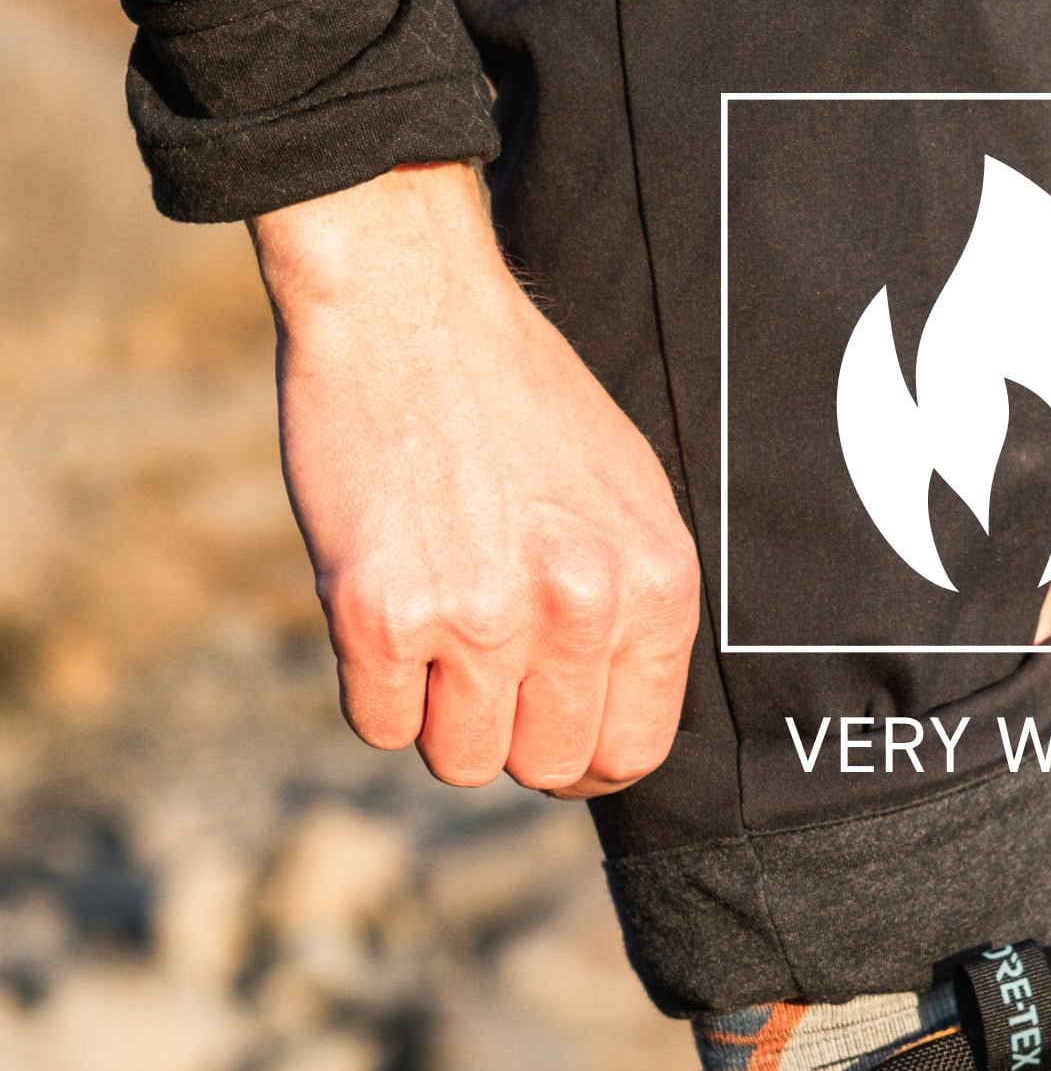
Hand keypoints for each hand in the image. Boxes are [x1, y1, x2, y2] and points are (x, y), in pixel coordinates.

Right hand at [251, 163, 699, 793]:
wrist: (411, 305)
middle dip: (510, 730)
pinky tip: (385, 599)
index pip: (635, 748)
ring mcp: (480, 616)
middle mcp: (580, 608)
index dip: (586, 750)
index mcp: (656, 582)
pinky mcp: (381, 614)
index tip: (550, 724)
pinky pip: (380, 724)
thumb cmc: (518, 396)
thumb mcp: (623, 494)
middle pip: (545, 765)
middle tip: (480, 656)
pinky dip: (375, 683)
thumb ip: (629, 607)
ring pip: (460, 759)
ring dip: (439, 710)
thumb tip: (612, 718)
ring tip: (435, 616)